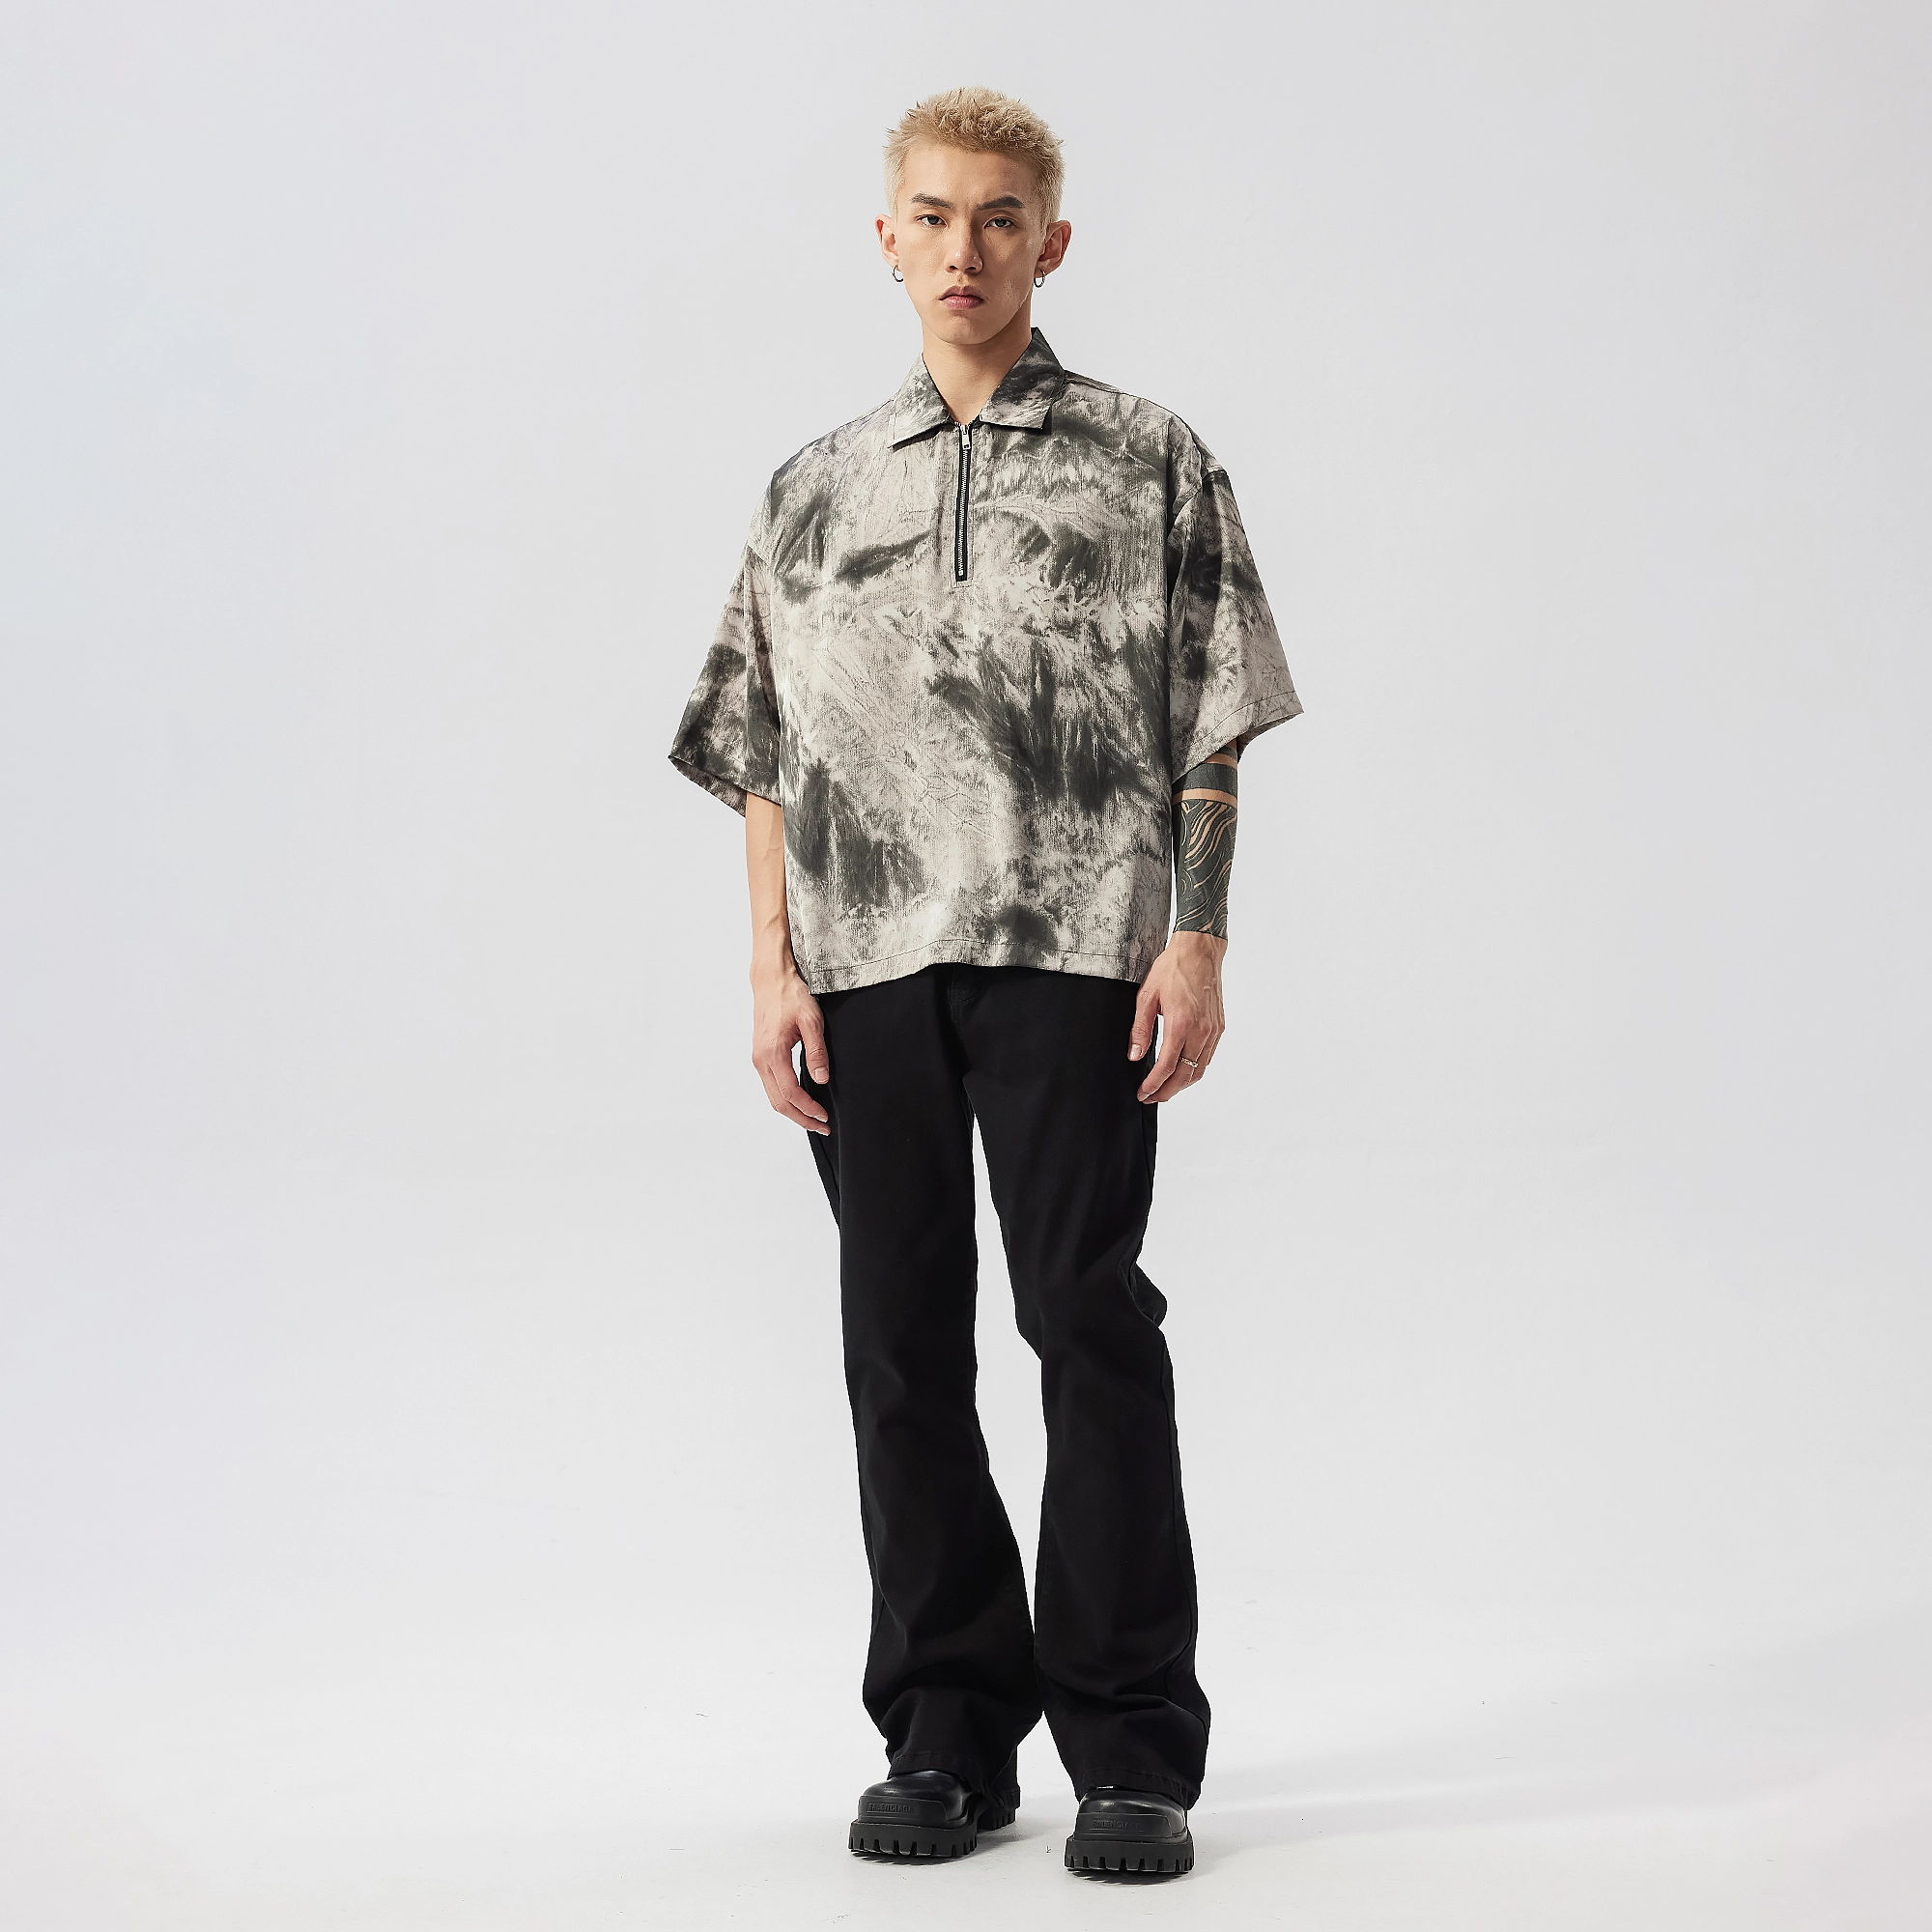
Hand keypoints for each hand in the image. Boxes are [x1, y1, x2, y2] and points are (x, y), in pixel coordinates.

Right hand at [751, 962, 830, 1134]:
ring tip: (813, 1119)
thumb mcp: (812, 1021)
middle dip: (800, 1118)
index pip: (790, 1093)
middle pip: (778, 1102)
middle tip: (822, 1126)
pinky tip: (800, 1101)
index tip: (824, 1116)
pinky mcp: (761, 1056)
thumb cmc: (791, 996)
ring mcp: (758, 1059)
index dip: (808, 1109)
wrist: (771, 980)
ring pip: (773, 1097)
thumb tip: (821, 1080)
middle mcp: (761, 1060)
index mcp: (772, 1053)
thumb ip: (817, 1052)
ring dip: (793, 1111)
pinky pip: (771, 1086)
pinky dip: (785, 1099)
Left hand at [1130, 931, 1226, 1101]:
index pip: (1167, 1067)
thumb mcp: (1146, 996)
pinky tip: (1182, 1070)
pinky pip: (1208, 1057)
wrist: (1200, 951)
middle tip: (1152, 1097)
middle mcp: (1201, 1031)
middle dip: (1167, 1091)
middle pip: (1185, 1075)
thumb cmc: (1173, 969)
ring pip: (1199, 1069)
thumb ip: (1140, 1029)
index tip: (1143, 1094)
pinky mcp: (1219, 1027)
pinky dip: (1195, 1070)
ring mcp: (1213, 1031)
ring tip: (1165, 1089)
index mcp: (1181, 1024)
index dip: (1154, 1085)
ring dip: (1182, 1084)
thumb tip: (1135, 1055)